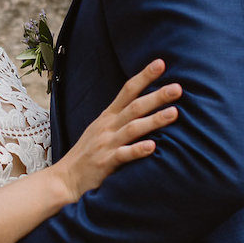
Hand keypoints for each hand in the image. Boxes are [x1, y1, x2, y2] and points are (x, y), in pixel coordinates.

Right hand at [54, 59, 180, 204]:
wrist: (65, 179)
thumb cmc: (89, 154)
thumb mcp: (101, 129)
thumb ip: (120, 117)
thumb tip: (144, 105)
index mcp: (108, 116)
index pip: (127, 91)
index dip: (144, 76)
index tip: (161, 63)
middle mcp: (108, 126)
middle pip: (135, 107)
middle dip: (157, 96)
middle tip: (178, 87)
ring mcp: (106, 144)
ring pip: (133, 128)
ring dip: (154, 120)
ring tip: (175, 113)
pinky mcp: (105, 163)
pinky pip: (123, 154)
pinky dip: (138, 150)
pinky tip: (153, 146)